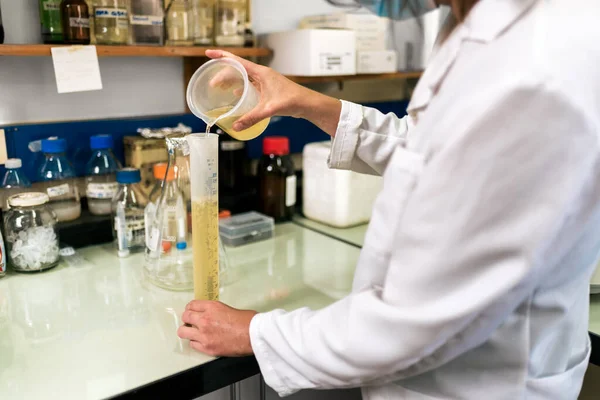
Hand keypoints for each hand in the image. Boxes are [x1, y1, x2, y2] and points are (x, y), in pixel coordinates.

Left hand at [178, 300, 257, 356]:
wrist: (254, 335)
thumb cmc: (248, 321)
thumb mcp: (229, 308)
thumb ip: (216, 311)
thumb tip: (211, 315)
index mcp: (212, 307)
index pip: (191, 305)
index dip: (190, 309)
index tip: (192, 311)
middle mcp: (205, 319)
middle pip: (185, 317)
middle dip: (187, 319)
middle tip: (191, 322)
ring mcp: (204, 335)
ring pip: (183, 332)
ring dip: (187, 331)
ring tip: (193, 332)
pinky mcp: (207, 348)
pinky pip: (192, 344)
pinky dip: (196, 342)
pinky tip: (202, 341)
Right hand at [205, 49, 341, 135]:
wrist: (308, 104)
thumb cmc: (292, 100)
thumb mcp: (269, 109)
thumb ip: (252, 118)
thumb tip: (236, 127)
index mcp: (261, 73)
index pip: (237, 61)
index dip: (221, 56)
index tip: (208, 54)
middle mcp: (262, 75)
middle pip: (237, 69)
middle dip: (223, 73)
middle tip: (212, 82)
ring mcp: (265, 82)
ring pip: (243, 78)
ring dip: (231, 81)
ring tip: (220, 87)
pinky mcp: (268, 90)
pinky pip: (250, 86)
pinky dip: (241, 89)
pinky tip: (236, 96)